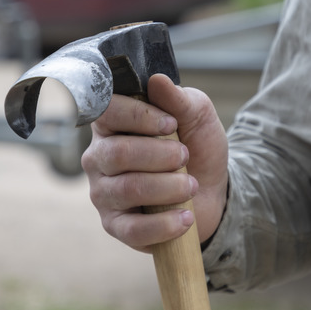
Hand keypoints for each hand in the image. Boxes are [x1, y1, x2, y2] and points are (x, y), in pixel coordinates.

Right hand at [81, 74, 228, 252]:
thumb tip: (157, 80)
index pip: (106, 112)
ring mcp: (104, 193)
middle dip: (160, 155)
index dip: (139, 116)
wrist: (212, 189)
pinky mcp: (116, 225)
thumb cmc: (196, 146)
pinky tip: (186, 216)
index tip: (171, 123)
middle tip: (185, 156)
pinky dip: (164, 224)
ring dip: (169, 187)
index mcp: (112, 124)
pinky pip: (132, 229)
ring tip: (191, 185)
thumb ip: (178, 98)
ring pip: (128, 189)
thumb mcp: (197, 115)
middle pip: (117, 153)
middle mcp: (99, 157)